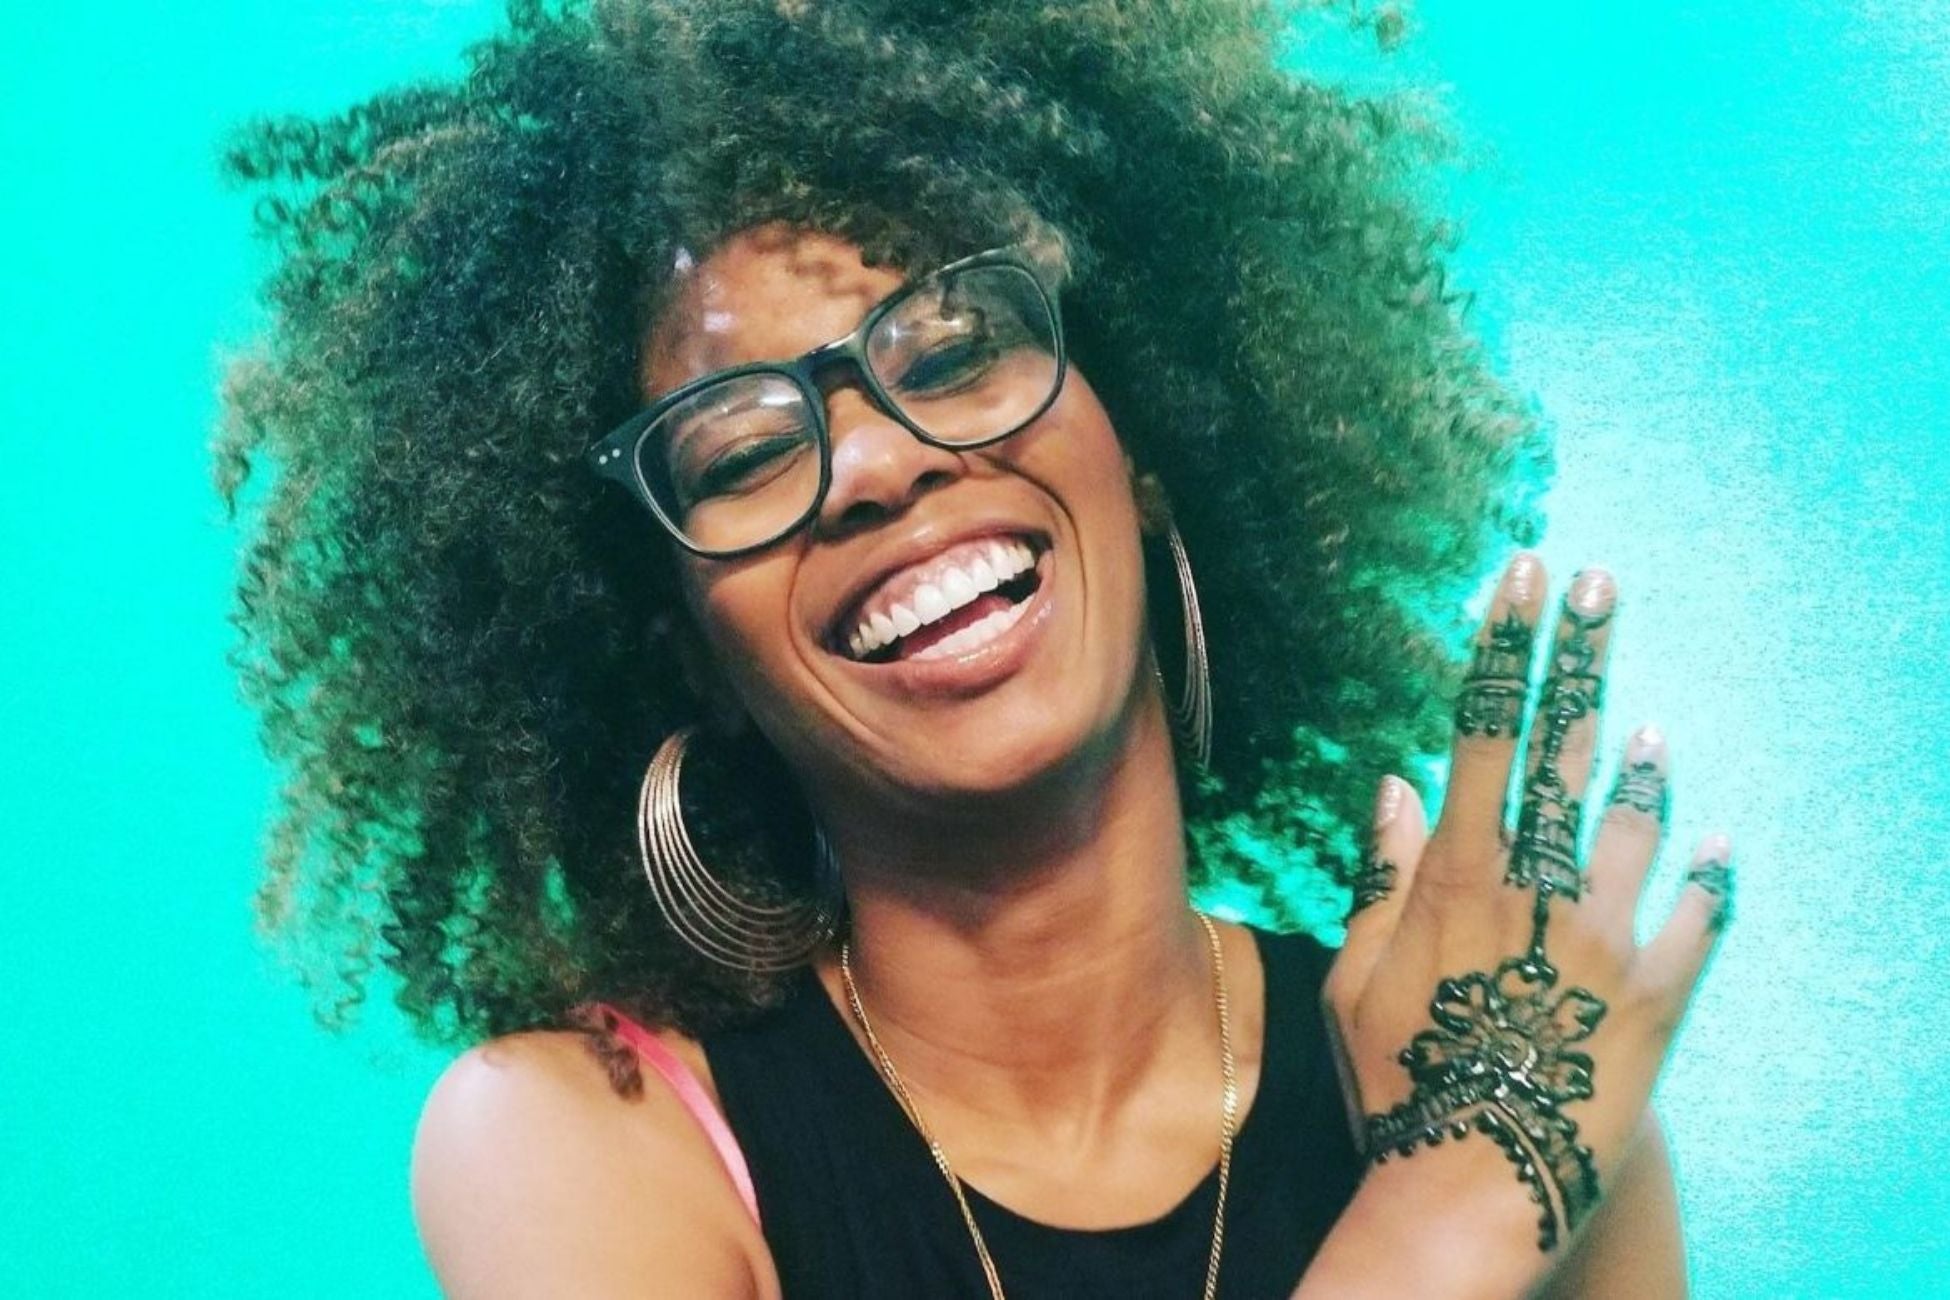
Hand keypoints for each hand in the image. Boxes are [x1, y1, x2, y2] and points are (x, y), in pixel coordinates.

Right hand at [1320, 552, 1732, 1264]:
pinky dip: (1709, 883)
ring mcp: (1604, 939)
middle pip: (1565, 752)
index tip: (1521, 580)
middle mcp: (1539, 889)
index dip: (1504, 649)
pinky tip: (1721, 848)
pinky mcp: (1656, 998)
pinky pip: (1696, 924)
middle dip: (1580, 658)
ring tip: (1649, 723)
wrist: (1475, 1184)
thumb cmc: (1398, 1083)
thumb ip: (1379, 877)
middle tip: (1602, 583)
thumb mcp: (1353, 979)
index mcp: (1458, 878)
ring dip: (1642, 768)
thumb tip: (1393, 785)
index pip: (1484, 733)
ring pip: (1633, 825)